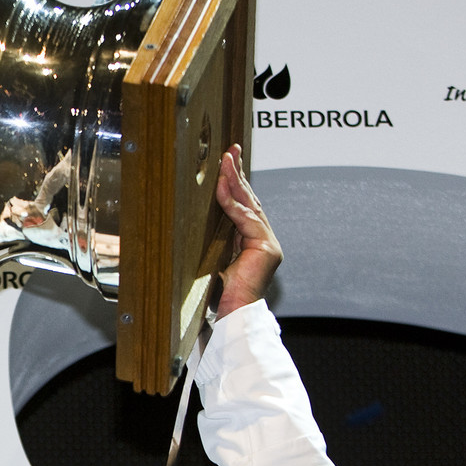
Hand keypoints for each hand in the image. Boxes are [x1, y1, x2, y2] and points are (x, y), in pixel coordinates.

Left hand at [213, 143, 281, 316]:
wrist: (233, 314)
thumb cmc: (221, 292)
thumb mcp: (215, 257)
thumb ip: (216, 237)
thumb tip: (197, 217)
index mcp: (252, 240)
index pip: (245, 205)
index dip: (237, 182)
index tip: (229, 160)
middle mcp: (264, 239)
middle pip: (250, 200)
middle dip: (239, 173)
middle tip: (231, 151)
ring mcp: (268, 243)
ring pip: (250, 206)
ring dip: (236, 182)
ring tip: (226, 162)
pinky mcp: (267, 249)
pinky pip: (246, 220)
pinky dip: (233, 204)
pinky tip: (223, 189)